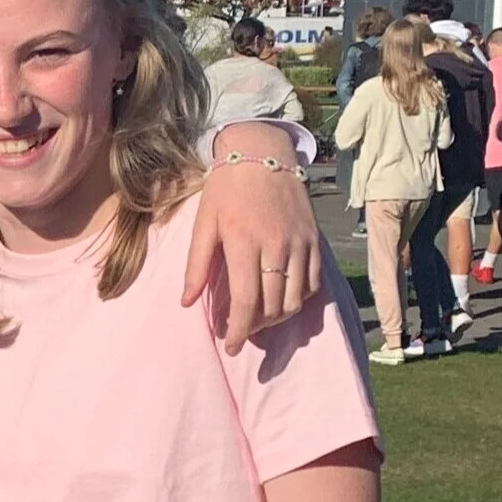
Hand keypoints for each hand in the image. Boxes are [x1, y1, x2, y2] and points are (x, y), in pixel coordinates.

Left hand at [187, 123, 321, 351]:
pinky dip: (299, 299)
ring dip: (277, 318)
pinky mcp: (315, 240)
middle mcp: (277, 247)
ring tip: (258, 320)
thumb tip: (186, 303)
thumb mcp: (203, 225)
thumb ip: (196, 266)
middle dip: (255, 328)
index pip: (245, 302)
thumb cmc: (226, 190)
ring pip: (295, 299)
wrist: (262, 154)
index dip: (237, 330)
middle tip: (239, 333)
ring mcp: (300, 244)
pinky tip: (282, 300)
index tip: (229, 346)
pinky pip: (312, 283)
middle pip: (273, 306)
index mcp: (244, 244)